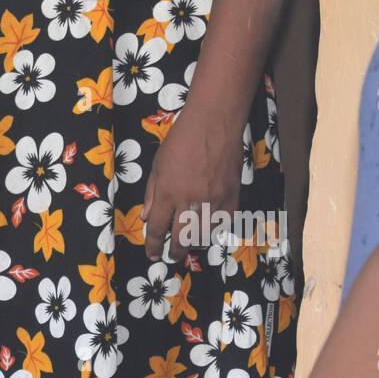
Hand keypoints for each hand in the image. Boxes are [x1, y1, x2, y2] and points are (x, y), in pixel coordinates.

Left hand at [142, 103, 243, 261]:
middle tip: (172, 256)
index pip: (157, 228)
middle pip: (181, 238)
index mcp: (168, 192)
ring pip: (204, 234)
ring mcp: (214, 199)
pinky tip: (209, 228)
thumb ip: (152, 194)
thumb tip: (145, 218)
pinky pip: (224, 222)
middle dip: (175, 251)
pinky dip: (216, 229)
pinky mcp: (232, 195)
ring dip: (195, 242)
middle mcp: (190, 199)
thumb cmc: (181, 140)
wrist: (215, 121)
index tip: (153, 255)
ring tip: (189, 242)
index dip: (153, 245)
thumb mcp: (157, 166)